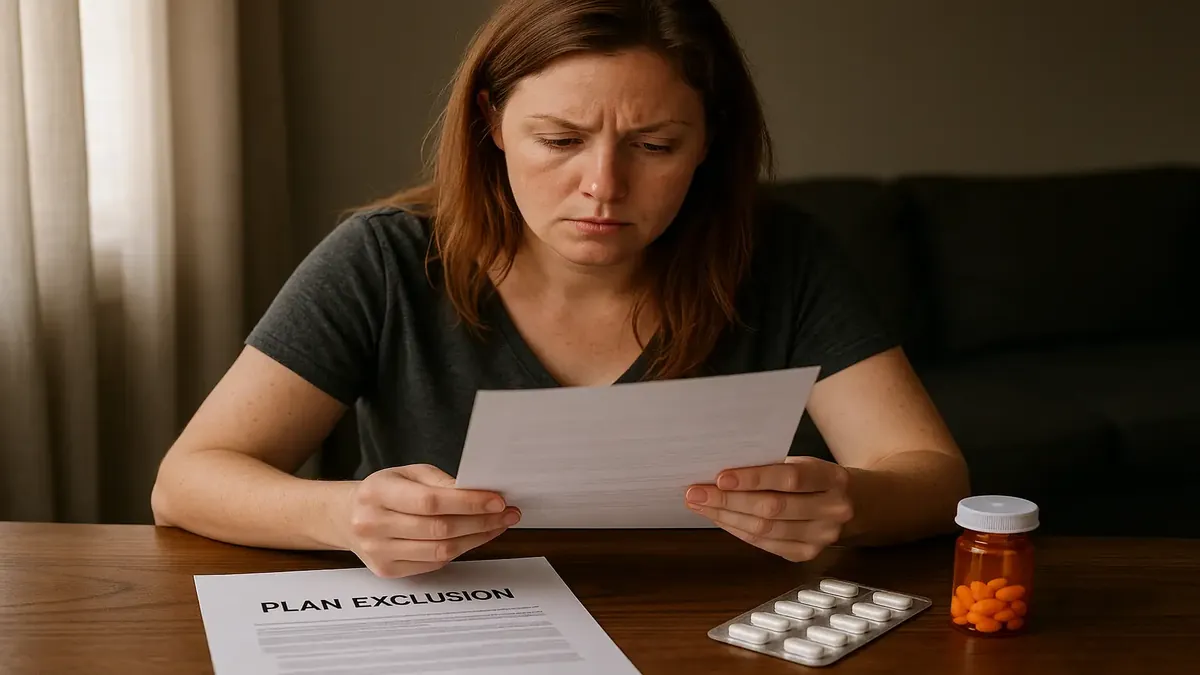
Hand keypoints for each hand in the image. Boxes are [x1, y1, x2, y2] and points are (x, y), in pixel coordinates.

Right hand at [339, 464, 519, 577]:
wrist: (347, 517)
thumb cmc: (385, 491)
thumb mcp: (408, 473)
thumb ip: (440, 482)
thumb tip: (478, 493)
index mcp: (377, 492)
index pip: (430, 501)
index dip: (468, 502)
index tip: (497, 500)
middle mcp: (373, 524)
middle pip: (439, 528)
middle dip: (480, 521)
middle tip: (507, 513)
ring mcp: (378, 551)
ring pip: (440, 550)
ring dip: (476, 539)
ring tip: (497, 526)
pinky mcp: (387, 570)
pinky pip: (433, 564)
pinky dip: (459, 551)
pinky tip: (474, 538)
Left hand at [685, 456, 853, 561]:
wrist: (858, 504)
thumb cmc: (818, 478)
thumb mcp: (806, 463)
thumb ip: (773, 467)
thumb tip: (722, 472)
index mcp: (833, 478)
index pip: (790, 479)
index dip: (753, 479)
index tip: (720, 477)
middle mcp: (833, 510)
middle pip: (772, 508)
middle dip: (728, 500)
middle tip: (696, 492)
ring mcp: (822, 537)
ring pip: (765, 530)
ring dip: (726, 517)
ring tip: (700, 505)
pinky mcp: (808, 554)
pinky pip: (765, 544)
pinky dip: (737, 530)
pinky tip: (720, 518)